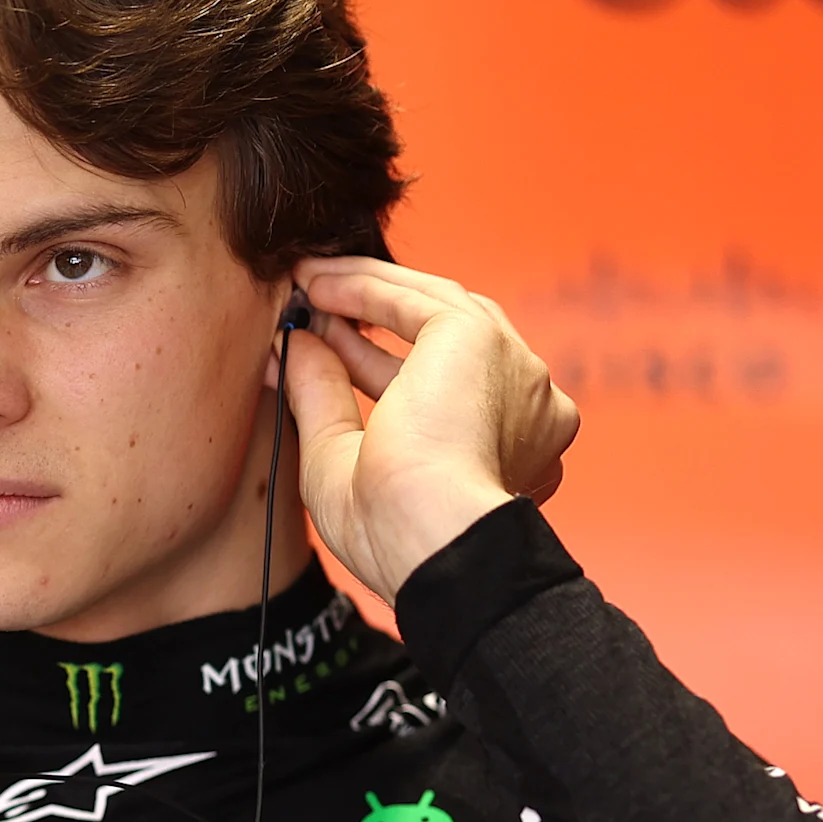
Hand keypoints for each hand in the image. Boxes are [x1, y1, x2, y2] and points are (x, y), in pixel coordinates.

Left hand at [283, 257, 579, 602]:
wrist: (430, 536)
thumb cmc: (392, 531)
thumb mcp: (340, 457)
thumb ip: (323, 396)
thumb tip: (298, 345)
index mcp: (507, 452)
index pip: (438, 390)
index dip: (370, 365)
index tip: (320, 351)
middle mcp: (523, 408)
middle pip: (440, 343)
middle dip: (368, 324)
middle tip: (309, 313)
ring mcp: (511, 370)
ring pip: (434, 308)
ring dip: (365, 293)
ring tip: (307, 287)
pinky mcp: (482, 339)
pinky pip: (416, 298)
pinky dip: (363, 287)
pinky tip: (316, 284)